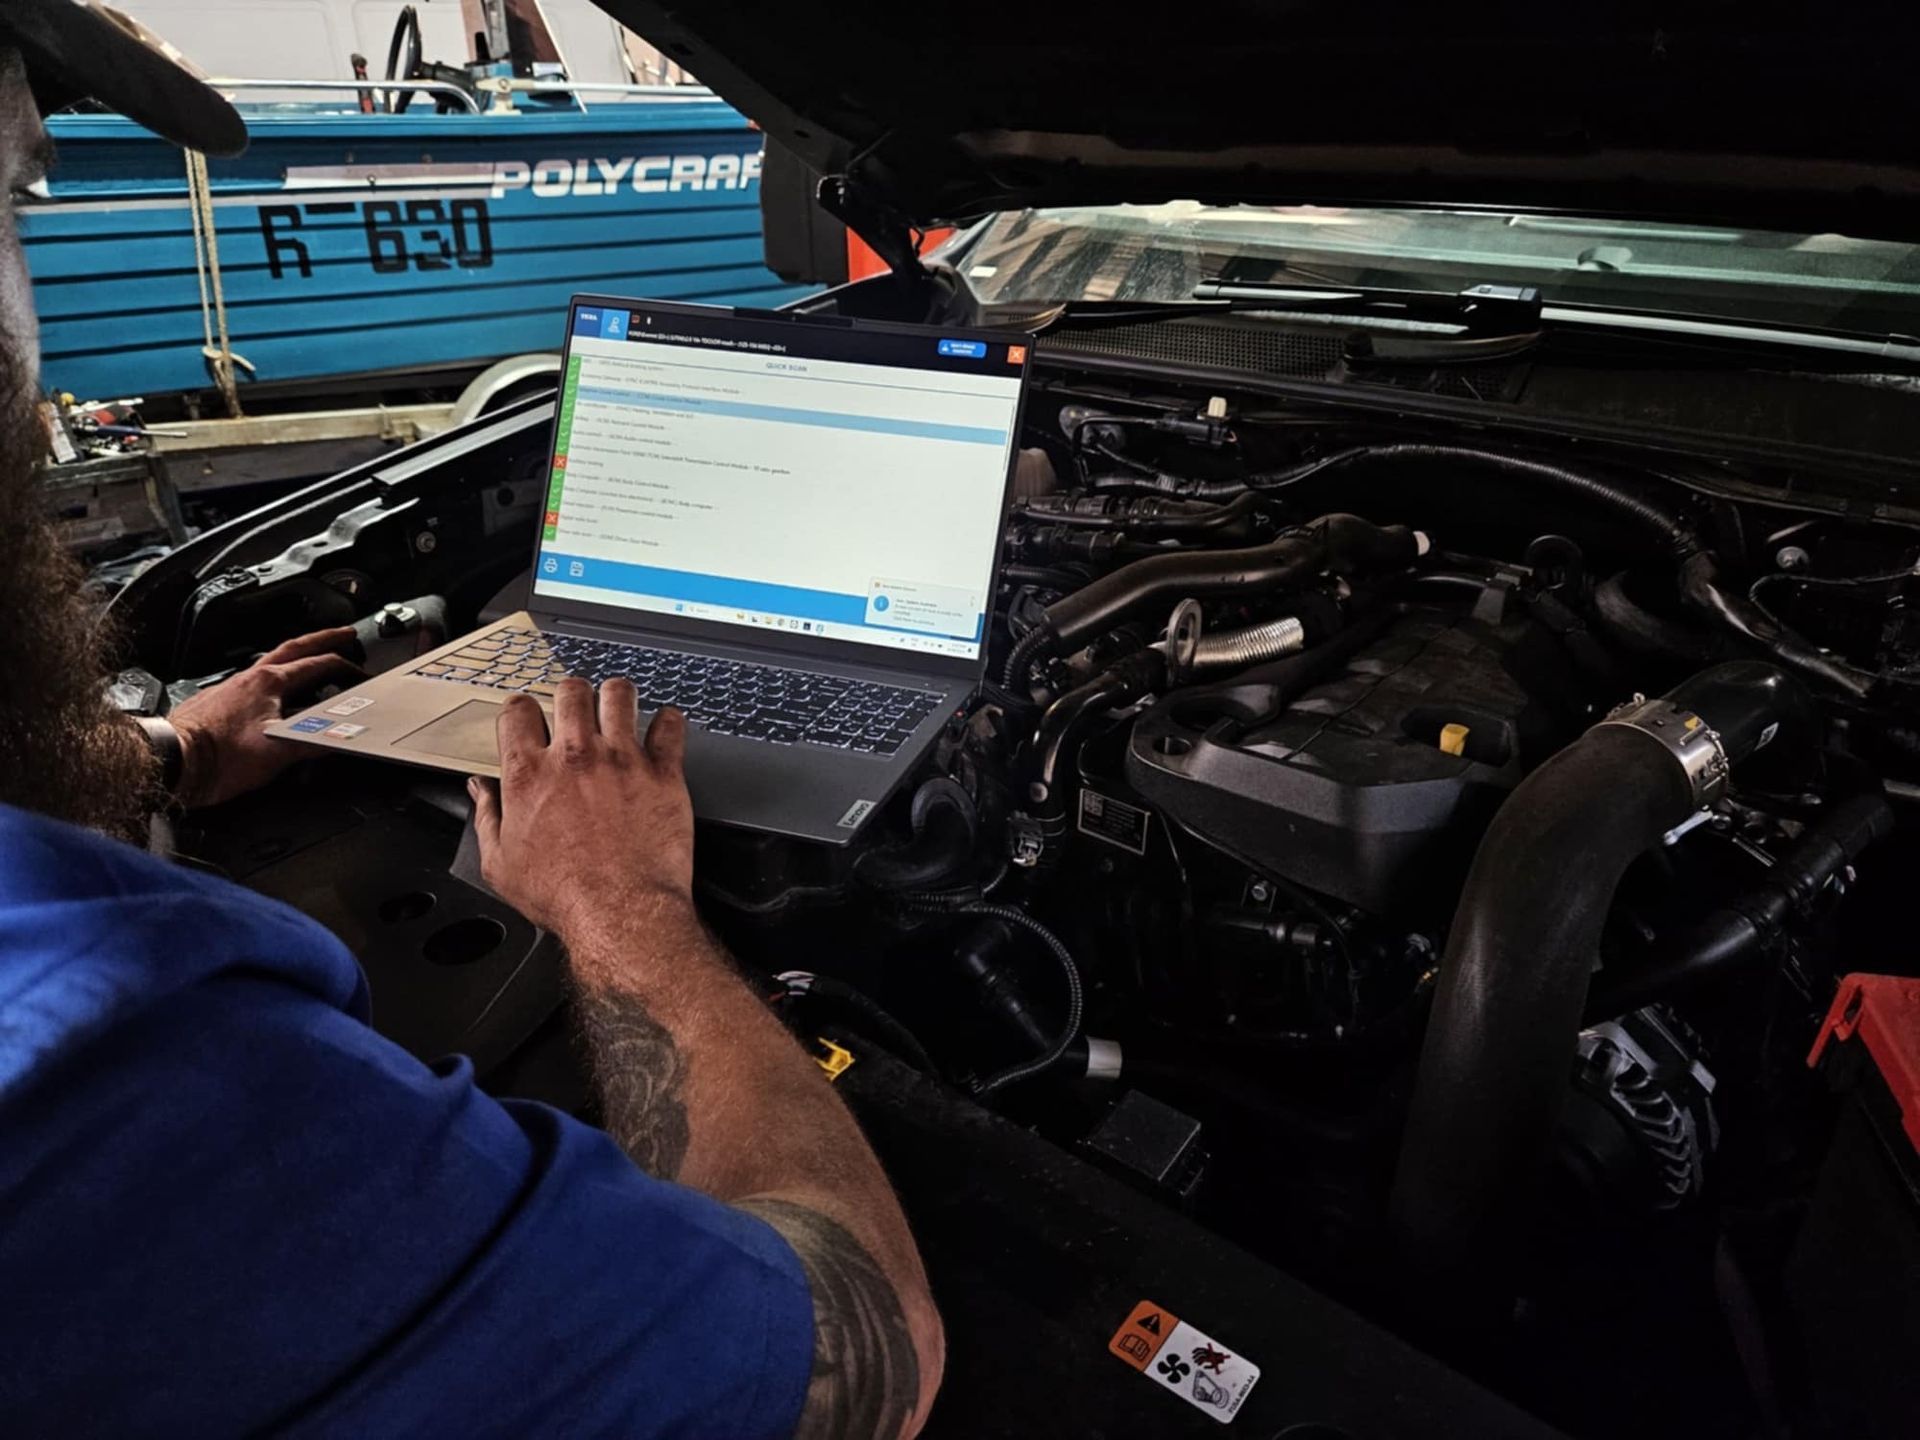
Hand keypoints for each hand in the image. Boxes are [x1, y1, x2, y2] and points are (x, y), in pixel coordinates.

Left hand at [168, 627, 363, 807]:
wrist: (173, 762)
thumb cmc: (219, 756)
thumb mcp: (280, 751)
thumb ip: (317, 740)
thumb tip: (344, 737)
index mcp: (268, 682)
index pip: (317, 664)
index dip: (345, 667)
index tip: (361, 671)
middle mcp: (249, 679)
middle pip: (293, 649)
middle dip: (322, 640)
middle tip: (343, 635)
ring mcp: (231, 689)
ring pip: (272, 665)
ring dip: (296, 660)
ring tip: (311, 663)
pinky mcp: (217, 705)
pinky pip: (254, 685)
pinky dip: (274, 684)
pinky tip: (275, 699)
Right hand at [468, 678, 692, 935]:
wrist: (619, 914)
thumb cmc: (564, 895)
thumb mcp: (501, 865)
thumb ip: (486, 818)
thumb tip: (479, 791)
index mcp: (529, 774)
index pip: (517, 709)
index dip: (523, 710)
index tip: (530, 719)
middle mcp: (574, 757)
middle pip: (570, 690)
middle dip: (572, 695)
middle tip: (578, 710)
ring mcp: (622, 760)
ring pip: (619, 693)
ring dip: (617, 697)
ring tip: (618, 708)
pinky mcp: (663, 772)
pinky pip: (671, 724)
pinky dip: (669, 722)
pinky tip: (664, 729)